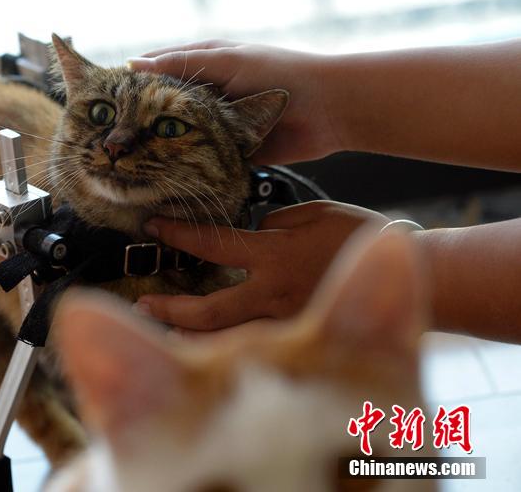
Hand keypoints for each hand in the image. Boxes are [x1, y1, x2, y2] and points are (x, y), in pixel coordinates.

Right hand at [128, 40, 342, 164]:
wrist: (329, 109)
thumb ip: (181, 65)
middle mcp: (208, 94)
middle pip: (165, 108)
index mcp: (205, 64)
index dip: (133, 84)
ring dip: (162, 147)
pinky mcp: (232, 151)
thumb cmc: (279, 73)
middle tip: (112, 139)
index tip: (103, 100)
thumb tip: (133, 64)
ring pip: (181, 136)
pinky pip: (203, 160)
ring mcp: (218, 123)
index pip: (158, 71)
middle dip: (142, 121)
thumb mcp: (225, 61)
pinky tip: (162, 177)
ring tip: (129, 163)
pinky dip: (188, 167)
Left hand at [135, 201, 387, 331]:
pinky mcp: (300, 338)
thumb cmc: (362, 236)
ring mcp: (286, 322)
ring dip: (192, 336)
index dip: (179, 236)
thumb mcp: (313, 213)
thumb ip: (276, 224)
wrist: (416, 274)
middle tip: (146, 303)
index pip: (213, 245)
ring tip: (167, 331)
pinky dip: (228, 348)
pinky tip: (209, 348)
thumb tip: (254, 233)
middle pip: (208, 311)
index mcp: (274, 256)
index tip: (153, 228)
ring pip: (227, 339)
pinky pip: (254, 347)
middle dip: (172, 308)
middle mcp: (272, 294)